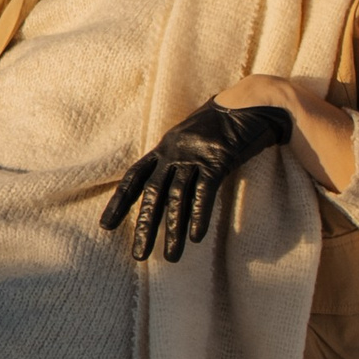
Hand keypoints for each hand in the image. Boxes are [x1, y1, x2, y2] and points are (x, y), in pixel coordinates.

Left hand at [100, 97, 294, 263]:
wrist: (253, 101)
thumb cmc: (223, 126)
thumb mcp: (192, 142)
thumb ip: (178, 163)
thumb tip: (169, 195)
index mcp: (164, 148)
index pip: (134, 177)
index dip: (119, 202)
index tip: (105, 226)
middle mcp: (174, 151)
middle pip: (152, 192)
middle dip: (145, 225)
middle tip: (138, 256)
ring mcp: (195, 154)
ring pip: (178, 197)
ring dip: (173, 230)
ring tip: (172, 257)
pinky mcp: (218, 158)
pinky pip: (204, 191)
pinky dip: (199, 215)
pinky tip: (195, 237)